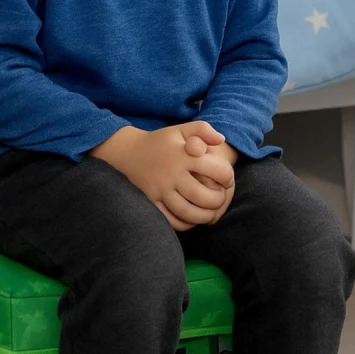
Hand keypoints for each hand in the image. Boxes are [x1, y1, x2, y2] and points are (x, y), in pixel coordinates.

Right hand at [90, 121, 234, 232]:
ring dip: (204, 216)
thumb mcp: (180, 129)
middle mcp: (172, 173)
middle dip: (218, 201)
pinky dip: (185, 224)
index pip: (216, 170)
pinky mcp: (150, 201)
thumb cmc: (160, 142)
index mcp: (183, 155)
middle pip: (203, 196)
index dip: (228, 177)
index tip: (227, 180)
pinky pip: (171, 220)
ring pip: (188, 212)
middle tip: (221, 199)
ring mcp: (160, 190)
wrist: (126, 152)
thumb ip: (203, 129)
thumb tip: (221, 139)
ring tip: (210, 213)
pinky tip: (192, 219)